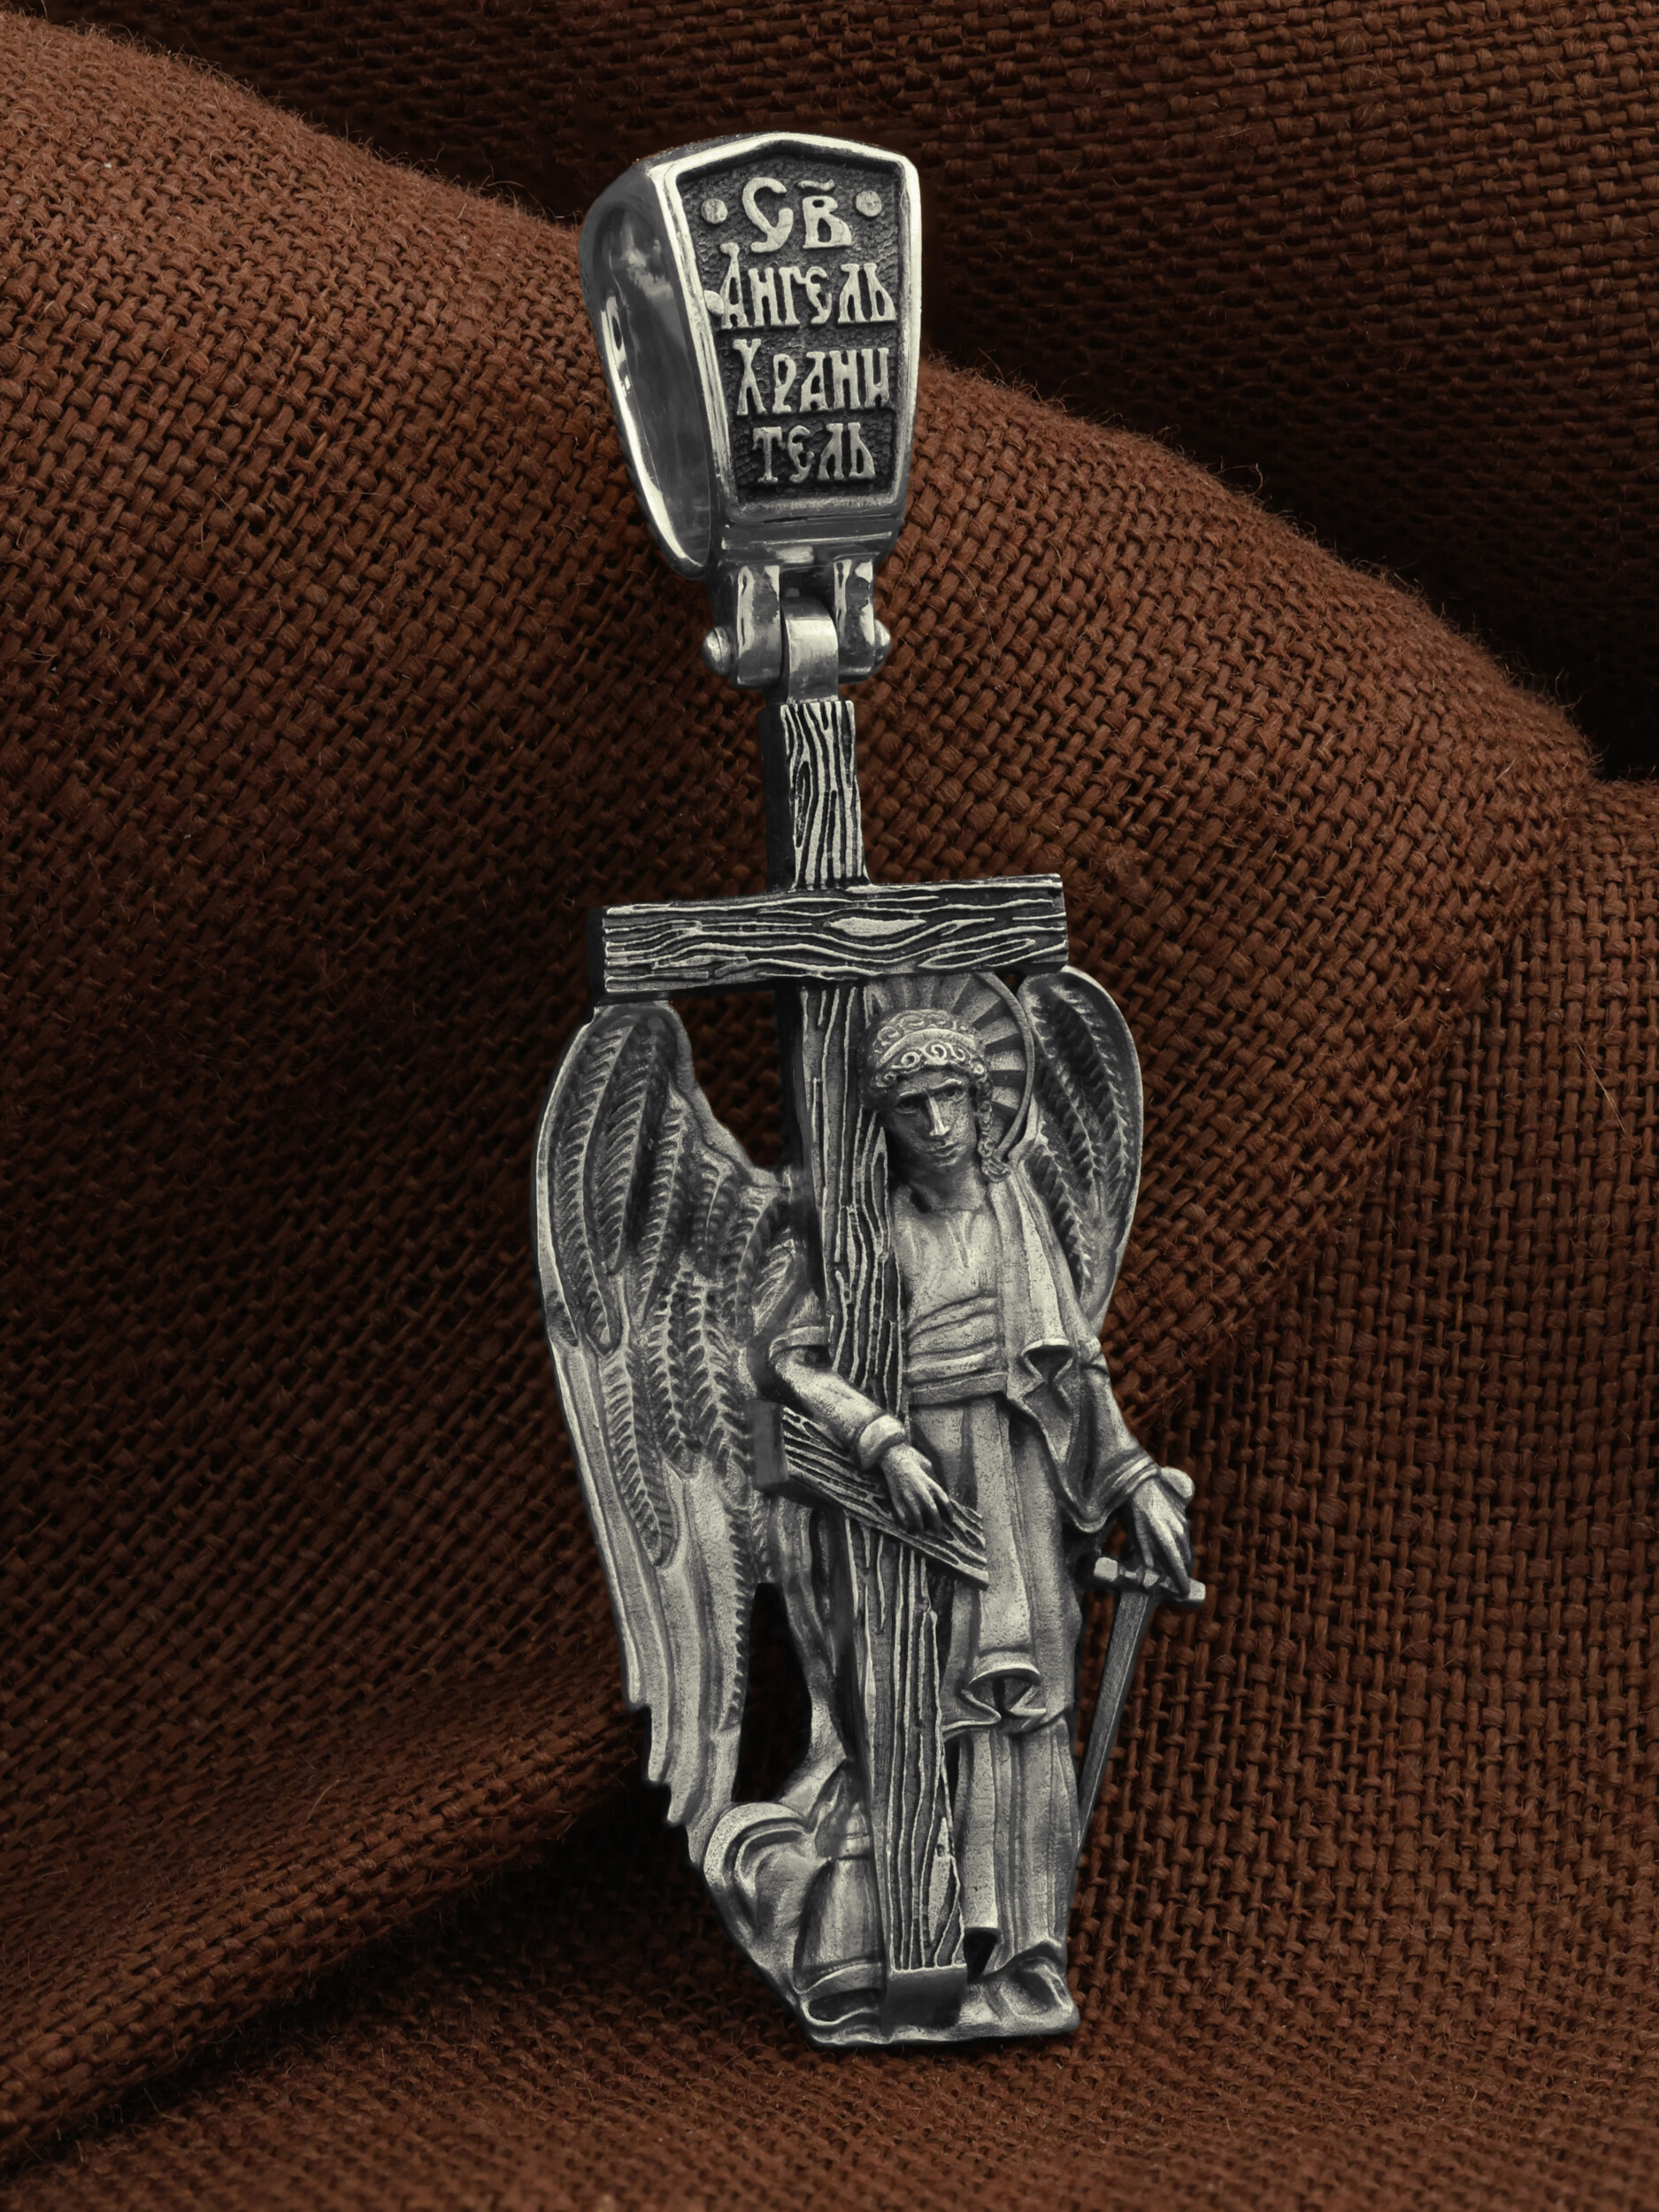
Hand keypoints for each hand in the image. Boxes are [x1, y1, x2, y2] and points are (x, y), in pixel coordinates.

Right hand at [881, 1442, 949, 1532]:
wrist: (891, 1454)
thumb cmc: (911, 1457)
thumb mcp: (928, 1465)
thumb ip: (934, 1478)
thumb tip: (939, 1490)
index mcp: (930, 1483)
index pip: (944, 1501)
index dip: (949, 1512)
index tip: (951, 1520)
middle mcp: (920, 1491)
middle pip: (932, 1511)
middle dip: (937, 1523)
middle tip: (938, 1531)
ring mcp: (907, 1495)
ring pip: (917, 1515)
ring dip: (920, 1526)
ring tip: (922, 1531)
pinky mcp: (896, 1497)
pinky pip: (901, 1514)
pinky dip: (904, 1522)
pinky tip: (907, 1527)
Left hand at [1124, 1467, 1194, 1592]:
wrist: (1141, 1482)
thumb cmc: (1134, 1510)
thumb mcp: (1136, 1534)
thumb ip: (1145, 1555)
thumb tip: (1151, 1575)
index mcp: (1167, 1537)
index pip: (1177, 1565)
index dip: (1181, 1580)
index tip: (1183, 1592)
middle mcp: (1178, 1531)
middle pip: (1185, 1558)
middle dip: (1183, 1572)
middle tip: (1180, 1584)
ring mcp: (1181, 1522)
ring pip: (1187, 1546)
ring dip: (1184, 1560)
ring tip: (1181, 1570)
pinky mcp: (1180, 1514)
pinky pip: (1185, 1535)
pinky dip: (1183, 1546)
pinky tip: (1178, 1548)